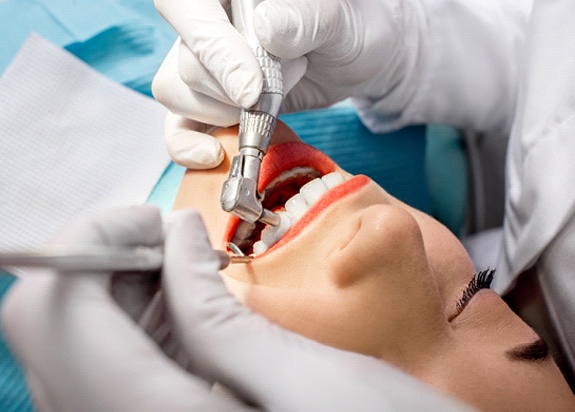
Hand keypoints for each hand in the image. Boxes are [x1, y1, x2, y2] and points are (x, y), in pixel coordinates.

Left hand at [2, 206, 463, 410]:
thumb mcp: (306, 378)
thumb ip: (216, 311)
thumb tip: (175, 239)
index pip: (56, 316)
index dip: (92, 245)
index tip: (155, 219)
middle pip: (56, 331)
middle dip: (109, 265)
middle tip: (174, 239)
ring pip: (80, 349)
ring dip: (124, 291)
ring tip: (187, 268)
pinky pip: (114, 369)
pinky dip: (141, 323)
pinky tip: (190, 306)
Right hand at [152, 0, 421, 168]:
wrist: (353, 62)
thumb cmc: (346, 30)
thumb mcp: (336, 19)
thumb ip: (303, 18)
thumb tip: (265, 29)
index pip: (187, 8)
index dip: (213, 50)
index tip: (252, 90)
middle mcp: (206, 23)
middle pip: (186, 63)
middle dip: (237, 91)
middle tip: (290, 77)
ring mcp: (202, 64)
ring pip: (176, 93)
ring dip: (228, 113)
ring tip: (275, 98)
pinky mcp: (208, 101)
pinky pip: (175, 126)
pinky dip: (188, 146)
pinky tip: (215, 154)